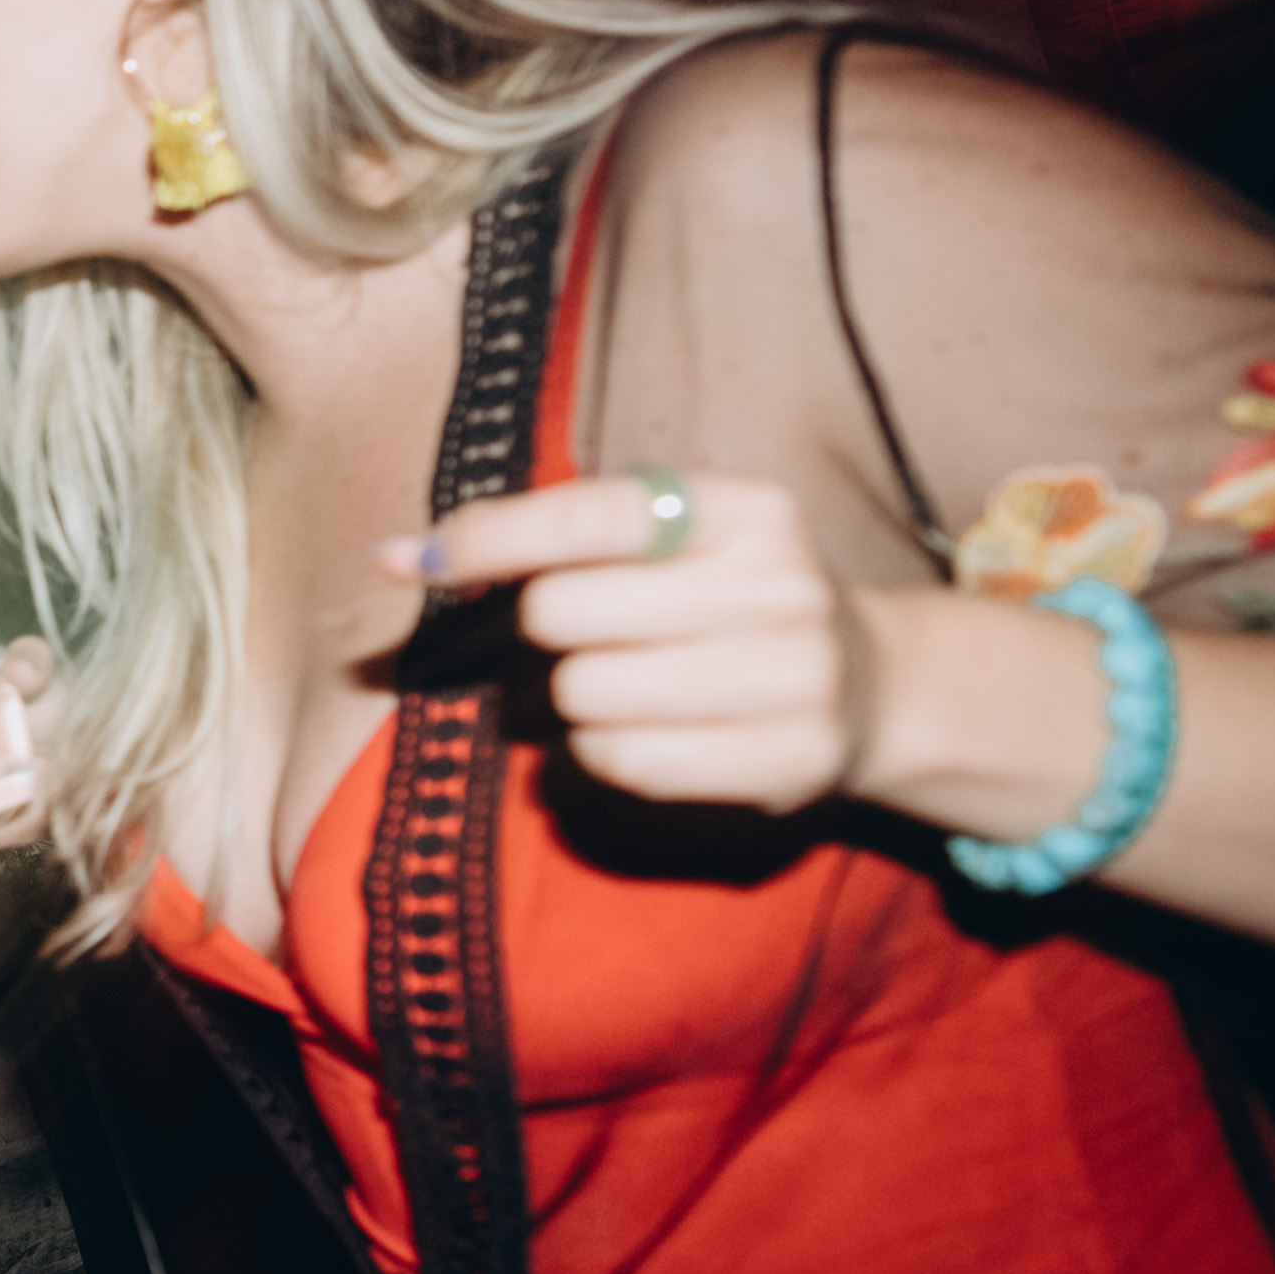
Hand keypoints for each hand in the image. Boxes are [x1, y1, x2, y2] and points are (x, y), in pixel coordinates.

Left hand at [391, 471, 879, 812]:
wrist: (865, 684)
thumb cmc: (727, 596)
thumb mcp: (678, 535)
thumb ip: (563, 531)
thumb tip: (409, 554)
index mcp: (749, 510)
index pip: (586, 518)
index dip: (487, 538)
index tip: (409, 560)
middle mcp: (780, 588)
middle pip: (561, 614)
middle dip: (542, 628)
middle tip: (582, 634)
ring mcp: (792, 680)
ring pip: (579, 694)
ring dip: (567, 696)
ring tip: (621, 682)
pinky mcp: (785, 763)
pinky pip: (617, 761)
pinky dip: (597, 751)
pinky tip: (641, 729)